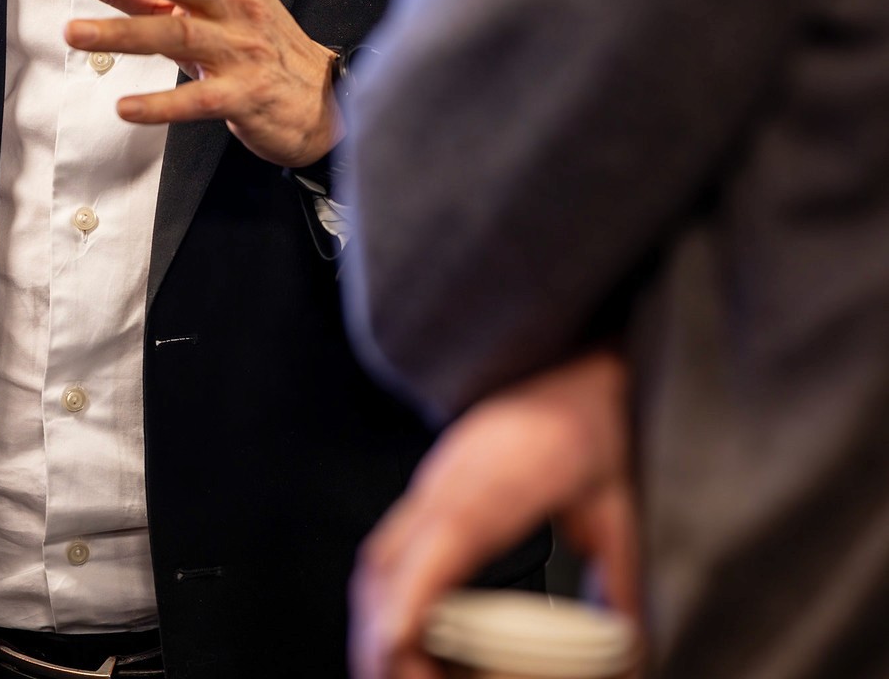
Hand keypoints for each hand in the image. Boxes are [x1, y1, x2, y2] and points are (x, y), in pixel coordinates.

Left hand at [62, 0, 340, 168]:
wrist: (320, 97)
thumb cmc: (252, 41)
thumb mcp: (203, 3)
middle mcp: (236, 2)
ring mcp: (242, 48)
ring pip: (178, 34)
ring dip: (124, 33)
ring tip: (76, 33)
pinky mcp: (244, 95)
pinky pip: (197, 99)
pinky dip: (160, 105)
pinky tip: (125, 106)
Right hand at [349, 351, 640, 678]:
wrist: (563, 360)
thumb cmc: (590, 428)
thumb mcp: (619, 511)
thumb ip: (622, 591)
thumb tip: (632, 666)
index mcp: (502, 475)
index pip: (446, 534)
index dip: (413, 594)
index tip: (397, 644)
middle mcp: (450, 477)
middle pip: (387, 561)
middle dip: (382, 638)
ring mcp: (428, 481)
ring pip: (376, 562)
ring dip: (375, 627)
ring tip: (402, 677)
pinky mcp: (424, 489)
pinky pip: (384, 553)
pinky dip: (383, 605)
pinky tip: (402, 642)